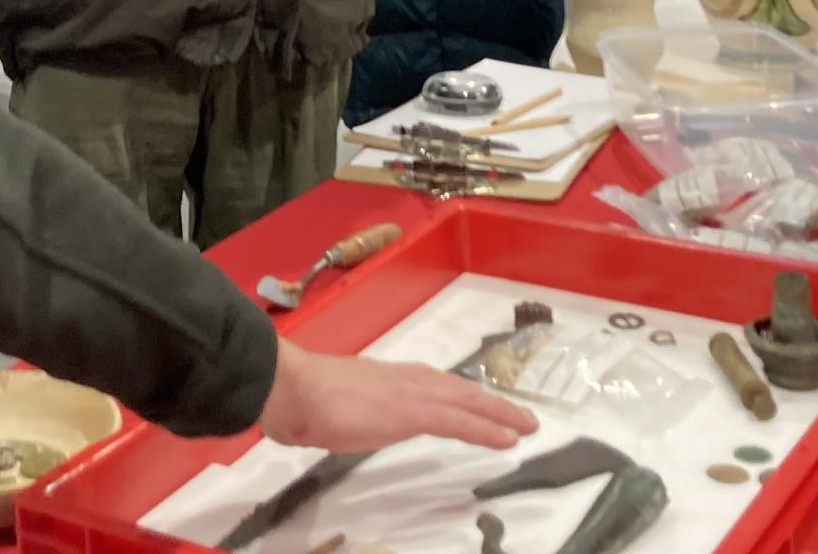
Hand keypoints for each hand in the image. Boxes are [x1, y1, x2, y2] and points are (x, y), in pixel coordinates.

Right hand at [259, 340, 536, 453]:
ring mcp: (412, 393)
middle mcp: (405, 379)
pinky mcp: (415, 411)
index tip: (480, 406)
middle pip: (459, 390)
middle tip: (521, 417)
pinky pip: (460, 421)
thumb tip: (338, 418)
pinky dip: (487, 428)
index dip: (461, 398)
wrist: (292, 389)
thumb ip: (344, 410)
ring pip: (467, 401)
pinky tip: (507, 438)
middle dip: (491, 404)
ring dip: (498, 413)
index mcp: (386, 379)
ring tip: (525, 426)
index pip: (434, 387)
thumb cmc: (301, 398)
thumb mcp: (331, 405)